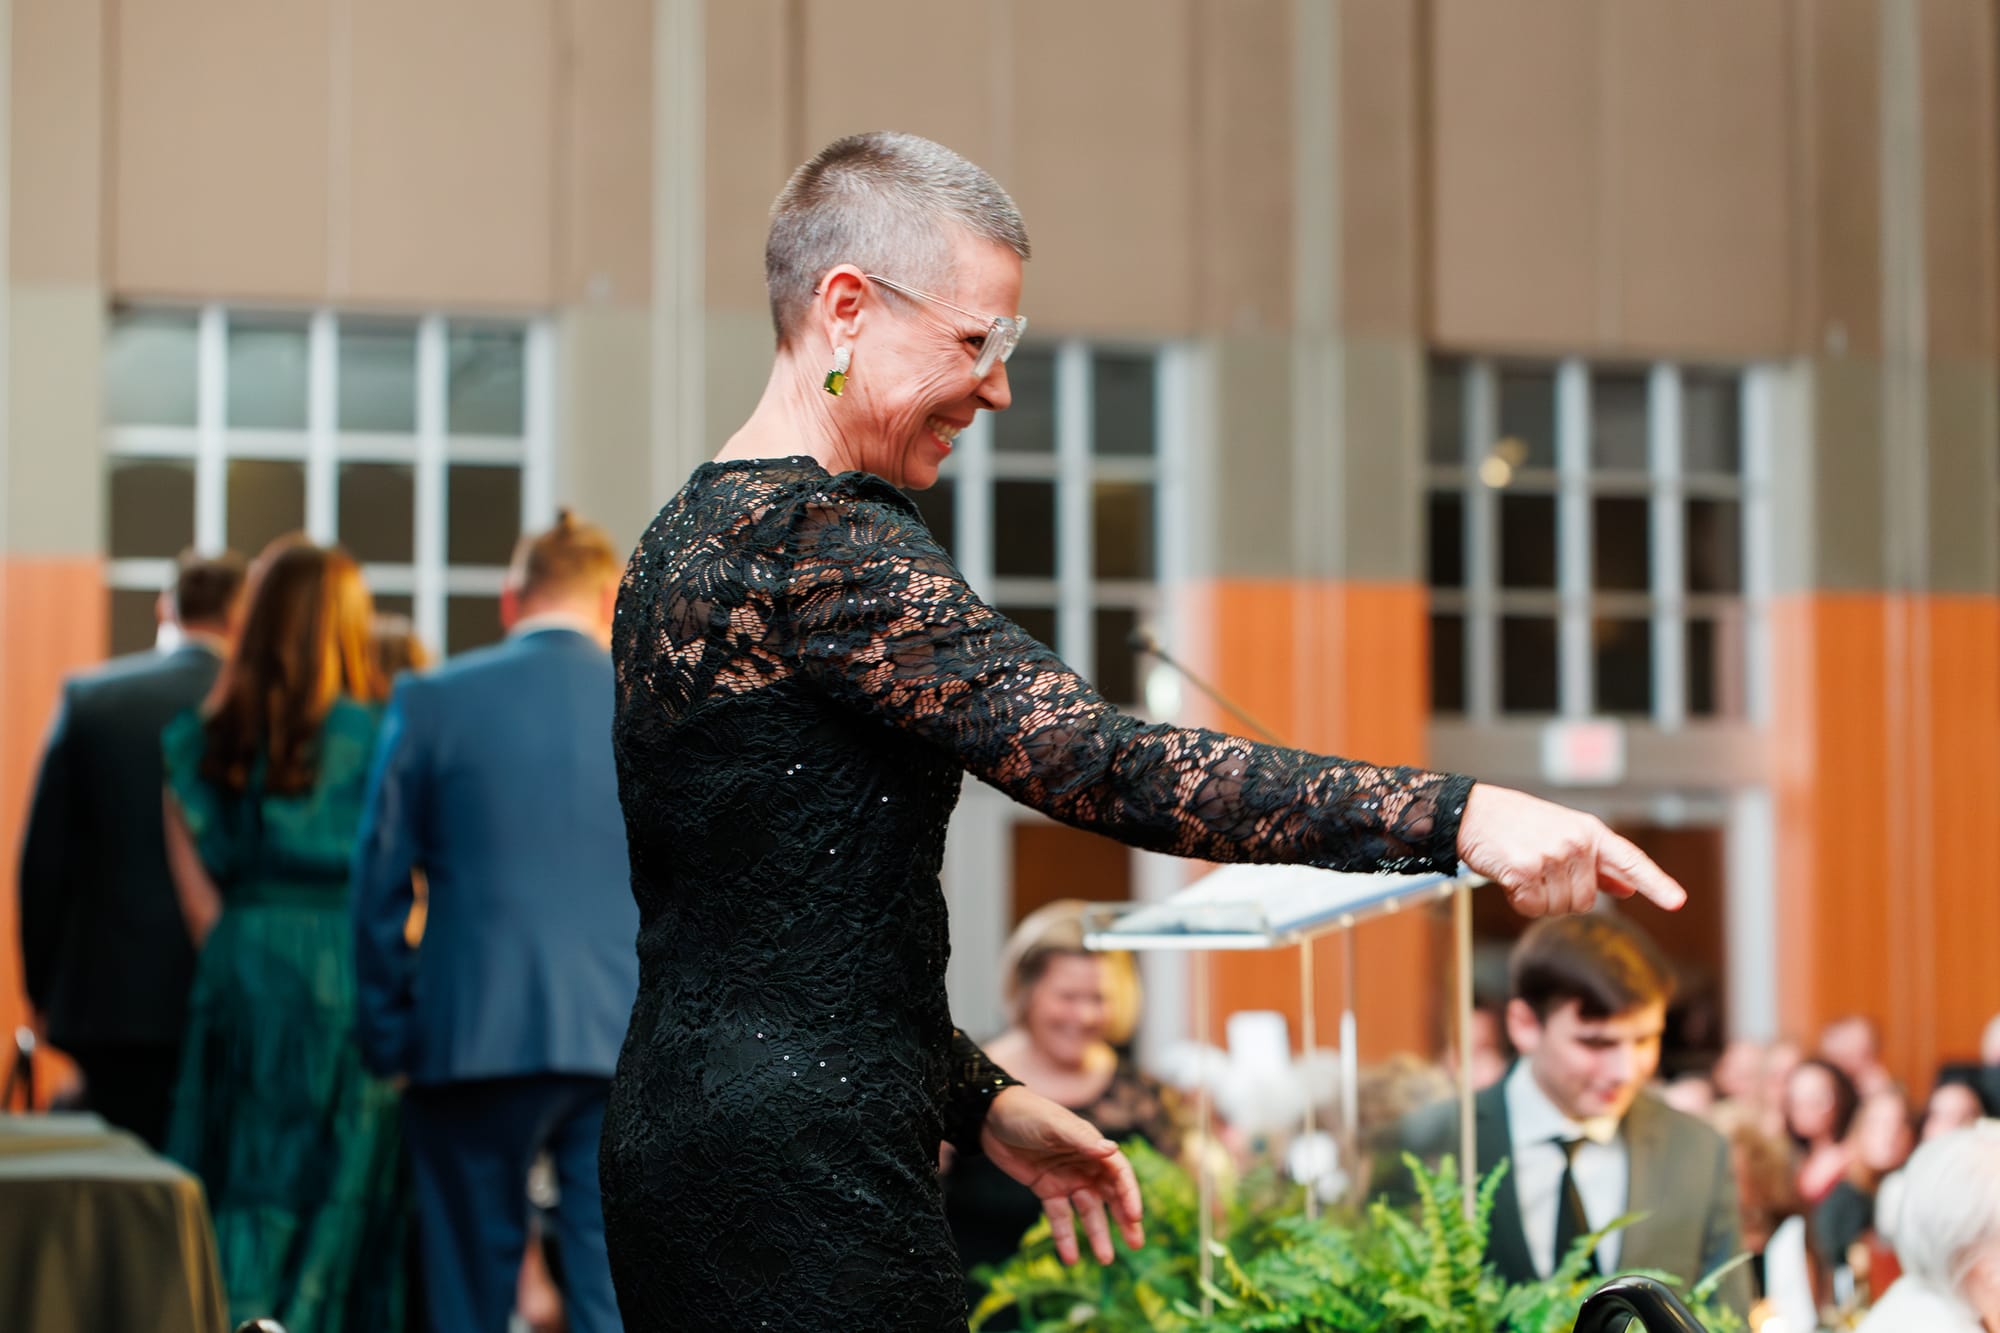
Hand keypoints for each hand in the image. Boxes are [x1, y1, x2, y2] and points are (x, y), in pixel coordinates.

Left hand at [980, 1085, 1144, 1264]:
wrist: (990, 1116)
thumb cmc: (1027, 1112)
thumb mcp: (1053, 1125)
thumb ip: (1081, 1139)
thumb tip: (1112, 1150)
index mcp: (1091, 1146)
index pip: (1118, 1173)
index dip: (1129, 1194)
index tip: (1135, 1217)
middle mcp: (1084, 1165)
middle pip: (1110, 1196)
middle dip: (1123, 1220)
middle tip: (1135, 1244)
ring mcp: (1066, 1179)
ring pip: (1087, 1211)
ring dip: (1097, 1234)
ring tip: (1105, 1259)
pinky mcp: (1046, 1190)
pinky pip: (1059, 1217)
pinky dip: (1065, 1237)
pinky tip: (1069, 1258)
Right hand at [1455, 783, 1686, 916]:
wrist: (1471, 813)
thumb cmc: (1515, 824)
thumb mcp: (1563, 834)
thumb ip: (1597, 863)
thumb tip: (1628, 887)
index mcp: (1590, 832)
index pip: (1630, 860)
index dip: (1656, 883)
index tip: (1677, 902)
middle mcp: (1576, 842)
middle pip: (1586, 901)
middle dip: (1561, 896)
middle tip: (1539, 870)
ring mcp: (1552, 856)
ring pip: (1559, 908)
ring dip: (1538, 899)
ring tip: (1522, 869)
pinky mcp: (1527, 870)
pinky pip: (1532, 908)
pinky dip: (1518, 900)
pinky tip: (1510, 877)